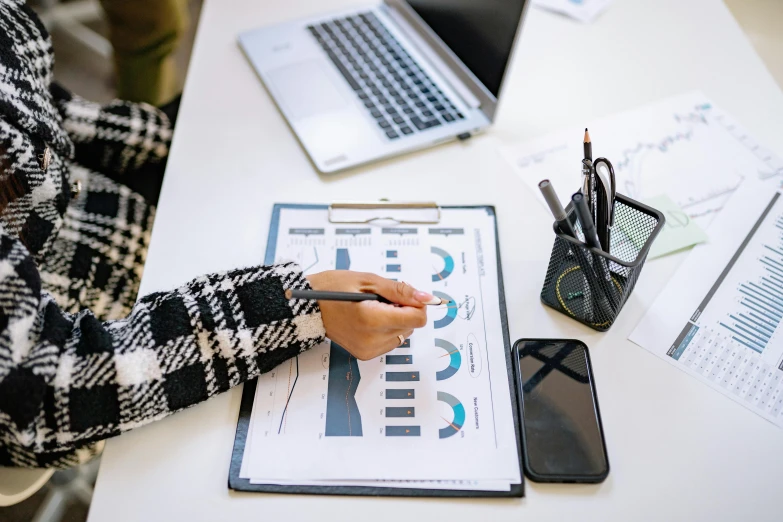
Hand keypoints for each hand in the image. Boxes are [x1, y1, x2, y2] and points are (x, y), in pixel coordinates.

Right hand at [306, 271, 431, 359]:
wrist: (306, 307)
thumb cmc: (332, 288)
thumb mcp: (367, 280)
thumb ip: (400, 290)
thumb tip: (426, 297)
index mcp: (373, 319)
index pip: (417, 318)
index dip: (416, 303)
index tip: (405, 293)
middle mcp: (372, 340)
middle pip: (411, 326)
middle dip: (403, 309)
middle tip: (381, 297)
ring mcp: (368, 350)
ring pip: (403, 333)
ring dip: (395, 319)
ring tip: (372, 307)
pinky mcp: (364, 354)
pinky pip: (390, 341)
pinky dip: (386, 328)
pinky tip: (368, 319)